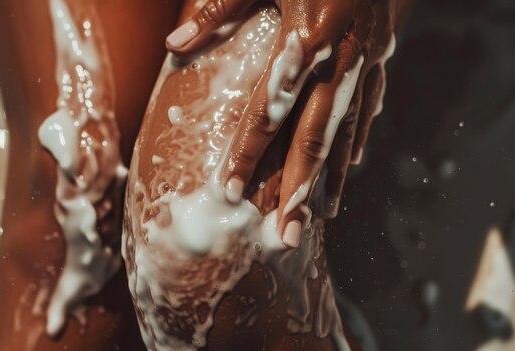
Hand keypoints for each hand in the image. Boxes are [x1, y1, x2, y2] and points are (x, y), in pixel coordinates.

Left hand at [165, 0, 400, 247]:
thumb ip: (218, 10)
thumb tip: (175, 44)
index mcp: (304, 37)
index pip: (268, 108)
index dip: (247, 150)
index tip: (229, 189)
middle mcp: (336, 59)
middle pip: (313, 137)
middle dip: (296, 190)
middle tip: (284, 235)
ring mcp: (362, 63)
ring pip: (343, 134)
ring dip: (329, 181)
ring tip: (316, 221)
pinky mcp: (377, 61)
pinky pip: (366, 112)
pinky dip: (356, 144)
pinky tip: (348, 172)